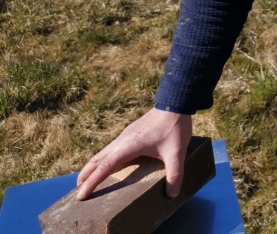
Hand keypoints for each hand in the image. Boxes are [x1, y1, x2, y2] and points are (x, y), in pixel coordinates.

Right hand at [76, 108, 192, 199]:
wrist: (174, 102)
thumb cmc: (174, 127)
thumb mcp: (176, 153)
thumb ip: (175, 174)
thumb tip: (172, 195)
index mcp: (128, 146)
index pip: (104, 167)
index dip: (91, 182)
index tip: (80, 195)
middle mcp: (122, 141)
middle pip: (97, 159)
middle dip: (86, 175)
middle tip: (78, 191)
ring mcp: (125, 136)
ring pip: (103, 153)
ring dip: (94, 166)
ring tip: (88, 179)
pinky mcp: (131, 133)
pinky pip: (111, 149)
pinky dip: (104, 159)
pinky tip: (110, 164)